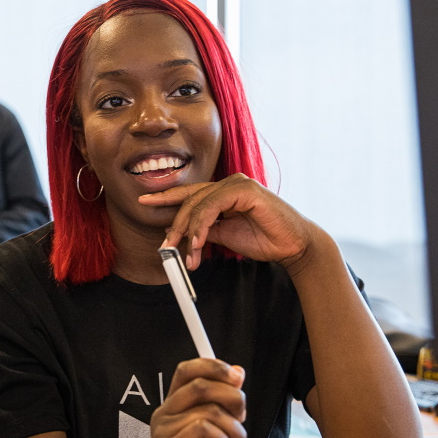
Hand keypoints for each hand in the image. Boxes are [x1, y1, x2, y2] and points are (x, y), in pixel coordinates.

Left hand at [138, 173, 326, 275]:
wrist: (293, 246)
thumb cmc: (265, 239)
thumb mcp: (226, 237)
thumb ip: (206, 231)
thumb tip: (184, 235)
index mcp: (224, 193)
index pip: (190, 194)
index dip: (166, 197)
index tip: (145, 202)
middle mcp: (229, 184)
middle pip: (190, 200)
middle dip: (176, 226)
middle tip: (168, 249)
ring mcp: (237, 184)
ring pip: (199, 204)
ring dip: (189, 231)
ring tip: (187, 254)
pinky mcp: (245, 190)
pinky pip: (213, 206)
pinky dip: (202, 225)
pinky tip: (198, 242)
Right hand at [141, 358, 246, 437]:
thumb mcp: (217, 433)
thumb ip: (223, 405)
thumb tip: (237, 372)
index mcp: (174, 406)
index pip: (188, 369)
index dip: (214, 366)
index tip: (237, 378)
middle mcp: (165, 414)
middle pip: (202, 384)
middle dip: (233, 399)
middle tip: (241, 421)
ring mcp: (165, 431)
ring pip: (210, 411)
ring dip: (235, 430)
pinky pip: (204, 430)